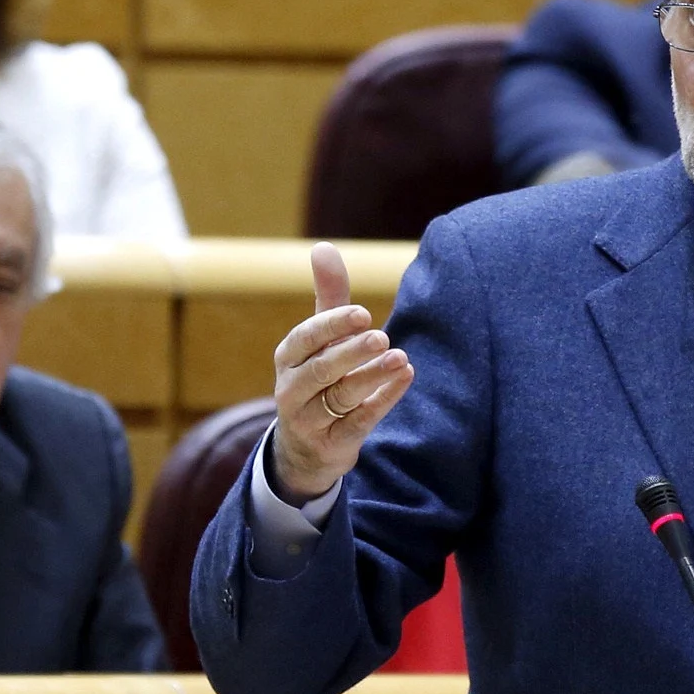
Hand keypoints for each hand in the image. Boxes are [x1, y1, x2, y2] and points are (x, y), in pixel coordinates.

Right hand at [268, 242, 412, 503]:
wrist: (305, 447)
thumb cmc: (317, 377)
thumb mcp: (320, 340)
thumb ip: (328, 297)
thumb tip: (323, 246)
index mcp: (288, 357)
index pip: (306, 338)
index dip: (333, 325)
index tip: (363, 313)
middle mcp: (292, 389)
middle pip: (323, 370)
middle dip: (353, 352)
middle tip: (382, 337)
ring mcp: (309, 420)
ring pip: (341, 397)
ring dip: (372, 377)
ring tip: (400, 358)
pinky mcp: (331, 444)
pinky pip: (358, 422)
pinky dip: (382, 401)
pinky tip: (405, 378)